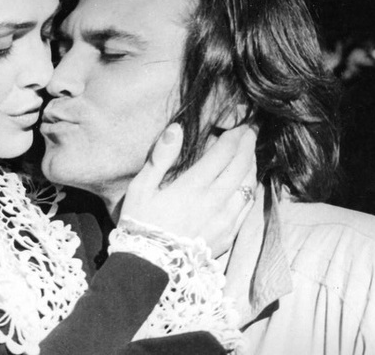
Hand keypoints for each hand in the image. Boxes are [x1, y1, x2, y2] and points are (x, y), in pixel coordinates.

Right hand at [119, 123, 256, 257]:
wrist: (149, 266)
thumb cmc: (141, 224)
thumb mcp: (141, 188)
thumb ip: (160, 157)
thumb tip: (176, 128)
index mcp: (193, 186)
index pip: (223, 154)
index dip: (234, 138)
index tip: (240, 126)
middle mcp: (215, 201)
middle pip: (241, 167)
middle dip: (247, 146)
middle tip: (250, 133)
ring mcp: (225, 219)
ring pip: (248, 186)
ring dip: (251, 166)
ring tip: (249, 154)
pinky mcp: (228, 235)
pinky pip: (247, 207)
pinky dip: (250, 189)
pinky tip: (247, 184)